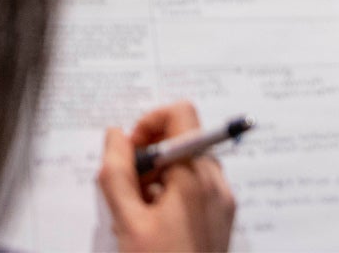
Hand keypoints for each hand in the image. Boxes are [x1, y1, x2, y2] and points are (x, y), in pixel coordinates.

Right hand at [98, 101, 236, 252]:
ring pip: (188, 164)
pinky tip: (154, 223)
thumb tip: (115, 136)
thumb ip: (117, 173)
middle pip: (183, 139)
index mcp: (196, 177)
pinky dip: (173, 192)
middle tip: (127, 187)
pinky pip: (197, 188)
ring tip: (138, 211)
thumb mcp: (128, 222)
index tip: (131, 152)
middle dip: (150, 155)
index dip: (149, 123)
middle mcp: (217, 184)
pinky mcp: (222, 219)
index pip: (180, 114)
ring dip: (159, 175)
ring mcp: (223, 203)